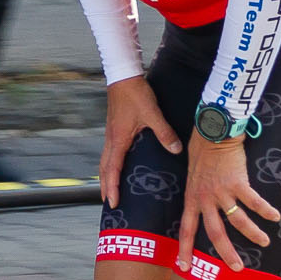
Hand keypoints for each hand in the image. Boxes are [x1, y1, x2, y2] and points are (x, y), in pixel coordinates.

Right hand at [99, 75, 182, 202]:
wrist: (123, 76)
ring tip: (108, 188)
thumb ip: (164, 132)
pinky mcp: (113, 129)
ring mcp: (111, 134)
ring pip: (104, 161)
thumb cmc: (135, 93)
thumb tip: (176, 149)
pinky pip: (109, 152)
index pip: (112, 169)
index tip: (112, 202)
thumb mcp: (152, 113)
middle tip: (108, 203)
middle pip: (104, 169)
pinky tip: (116, 165)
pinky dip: (109, 164)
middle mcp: (112, 139)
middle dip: (105, 187)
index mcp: (119, 139)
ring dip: (105, 176)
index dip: (112, 187)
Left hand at [178, 134, 279, 274]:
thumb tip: (202, 198)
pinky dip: (266, 210)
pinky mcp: (238, 182)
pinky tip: (276, 217)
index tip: (184, 267)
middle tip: (237, 268)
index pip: (186, 229)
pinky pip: (254, 201)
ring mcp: (222, 192)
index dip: (185, 249)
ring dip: (253, 233)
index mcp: (192, 198)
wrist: (213, 130)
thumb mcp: (192, 173)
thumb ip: (197, 189)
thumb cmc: (202, 148)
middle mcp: (206, 199)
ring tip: (264, 242)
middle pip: (215, 233)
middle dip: (226, 253)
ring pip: (238, 221)